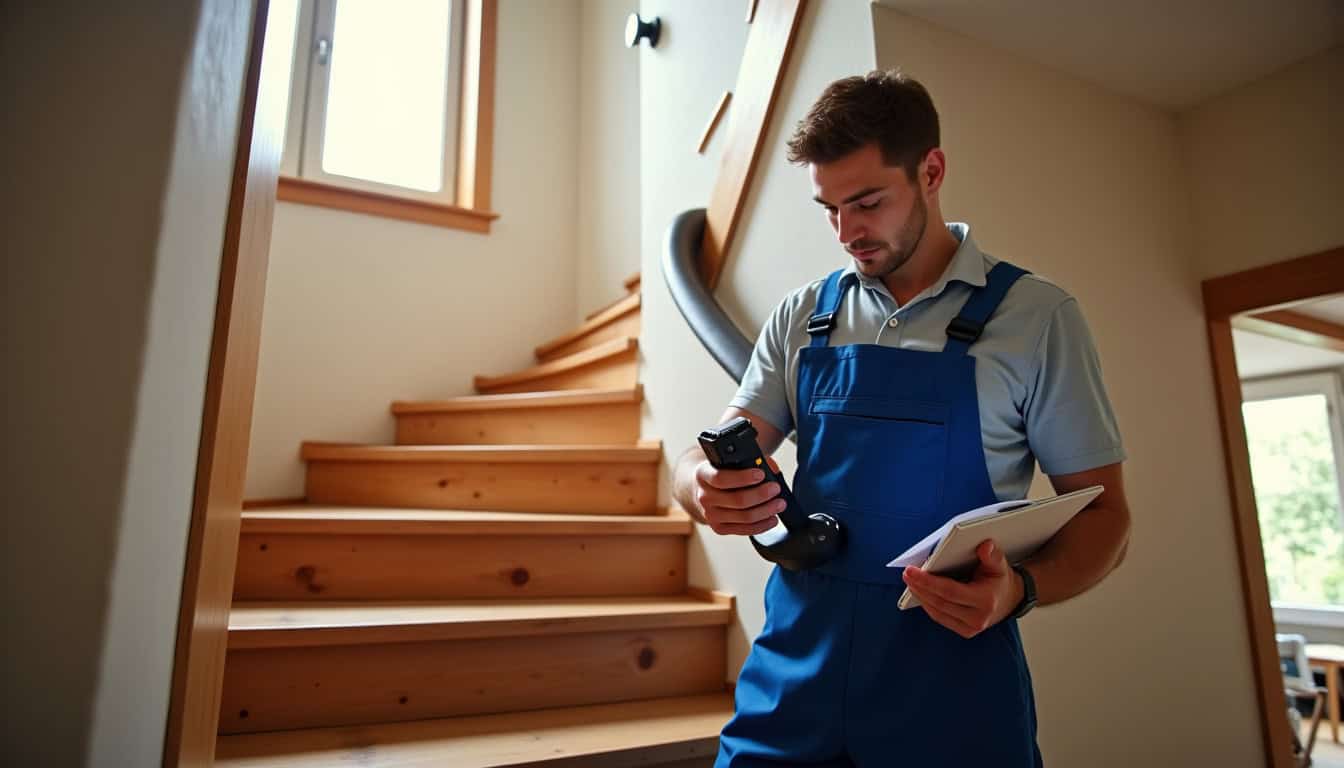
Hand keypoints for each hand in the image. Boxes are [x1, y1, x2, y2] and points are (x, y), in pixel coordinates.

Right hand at [693, 456, 785, 536]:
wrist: (704, 488)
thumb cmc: (722, 472)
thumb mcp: (730, 460)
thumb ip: (751, 460)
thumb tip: (772, 470)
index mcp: (703, 475)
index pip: (721, 478)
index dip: (743, 477)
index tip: (761, 474)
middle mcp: (704, 496)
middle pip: (737, 500)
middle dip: (761, 494)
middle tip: (776, 489)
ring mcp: (710, 515)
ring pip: (744, 517)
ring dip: (766, 510)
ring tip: (779, 504)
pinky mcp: (719, 528)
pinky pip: (744, 530)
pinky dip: (762, 525)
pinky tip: (772, 519)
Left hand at [901, 540, 1022, 637]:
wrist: (1011, 599)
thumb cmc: (1000, 579)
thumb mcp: (1000, 565)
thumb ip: (992, 555)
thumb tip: (985, 546)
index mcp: (985, 600)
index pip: (949, 591)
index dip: (928, 581)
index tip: (912, 571)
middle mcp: (978, 618)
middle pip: (940, 603)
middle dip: (920, 587)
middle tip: (907, 573)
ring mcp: (971, 628)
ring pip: (937, 612)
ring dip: (921, 596)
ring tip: (910, 581)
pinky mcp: (965, 631)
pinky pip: (941, 618)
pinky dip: (928, 605)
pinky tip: (920, 593)